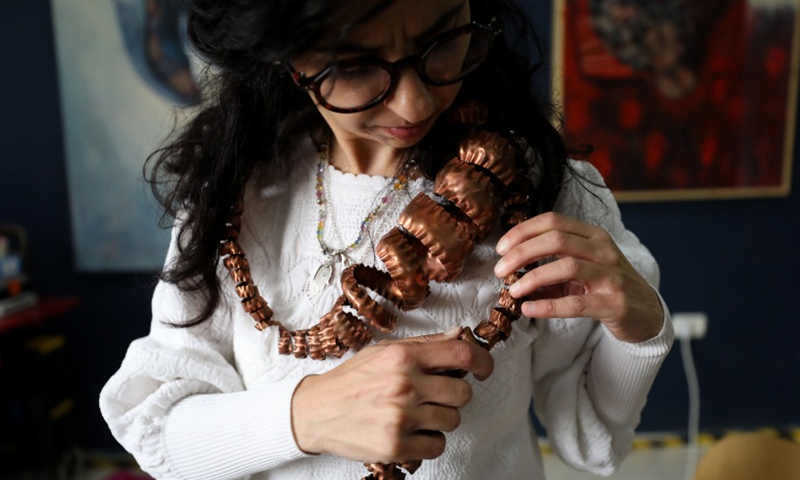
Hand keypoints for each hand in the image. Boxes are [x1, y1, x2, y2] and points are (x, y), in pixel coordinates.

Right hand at [290, 327, 493, 463]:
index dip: (483, 362)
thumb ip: (425, 345)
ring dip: (440, 419)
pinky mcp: (395, 446)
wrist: (315, 412)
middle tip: (435, 395)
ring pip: (452, 421)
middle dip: (454, 395)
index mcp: (403, 356)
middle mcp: (404, 384)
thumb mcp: (384, 352)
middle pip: (463, 393)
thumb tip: (461, 335)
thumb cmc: (351, 380)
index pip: (462, 354)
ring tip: (417, 414)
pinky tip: (410, 432)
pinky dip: (428, 442)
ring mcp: (400, 417)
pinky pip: (437, 446)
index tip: (484, 369)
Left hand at [494, 212, 662, 342]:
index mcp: (593, 236)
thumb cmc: (606, 287)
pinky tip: (529, 309)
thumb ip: (549, 269)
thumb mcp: (580, 270)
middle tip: (500, 270)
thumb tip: (512, 273)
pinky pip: (576, 303)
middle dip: (522, 252)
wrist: (646, 314)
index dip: (523, 232)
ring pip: (566, 266)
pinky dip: (548, 306)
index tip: (500, 248)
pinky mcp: (614, 303)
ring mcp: (611, 276)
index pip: (553, 221)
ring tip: (513, 290)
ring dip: (533, 277)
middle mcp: (603, 250)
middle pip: (556, 239)